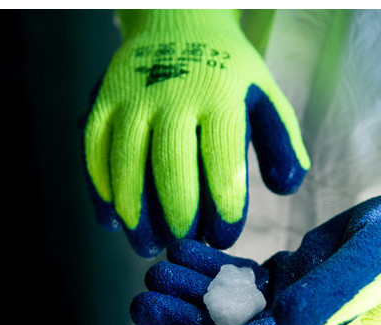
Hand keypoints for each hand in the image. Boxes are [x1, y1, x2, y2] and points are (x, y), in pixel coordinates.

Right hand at [81, 10, 308, 257]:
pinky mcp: (101, 101)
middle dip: (179, 217)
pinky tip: (112, 220)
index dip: (225, 208)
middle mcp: (173, 94)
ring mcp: (132, 97)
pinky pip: (93, 151)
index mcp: (221, 96)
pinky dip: (100, 190)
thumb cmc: (229, 72)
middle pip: (171, 168)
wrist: (179, 19)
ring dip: (135, 214)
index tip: (225, 238)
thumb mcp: (266, 95)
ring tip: (147, 246)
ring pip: (126, 165)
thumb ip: (282, 142)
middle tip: (185, 245)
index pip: (223, 162)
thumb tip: (287, 188)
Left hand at [131, 161, 380, 324]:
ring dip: (190, 289)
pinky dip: (212, 265)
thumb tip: (282, 315)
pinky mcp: (290, 272)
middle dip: (183, 318)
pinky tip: (184, 250)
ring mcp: (292, 298)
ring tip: (154, 269)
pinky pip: (241, 275)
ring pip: (229, 302)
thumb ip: (331, 290)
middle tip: (141, 298)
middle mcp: (298, 321)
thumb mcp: (375, 261)